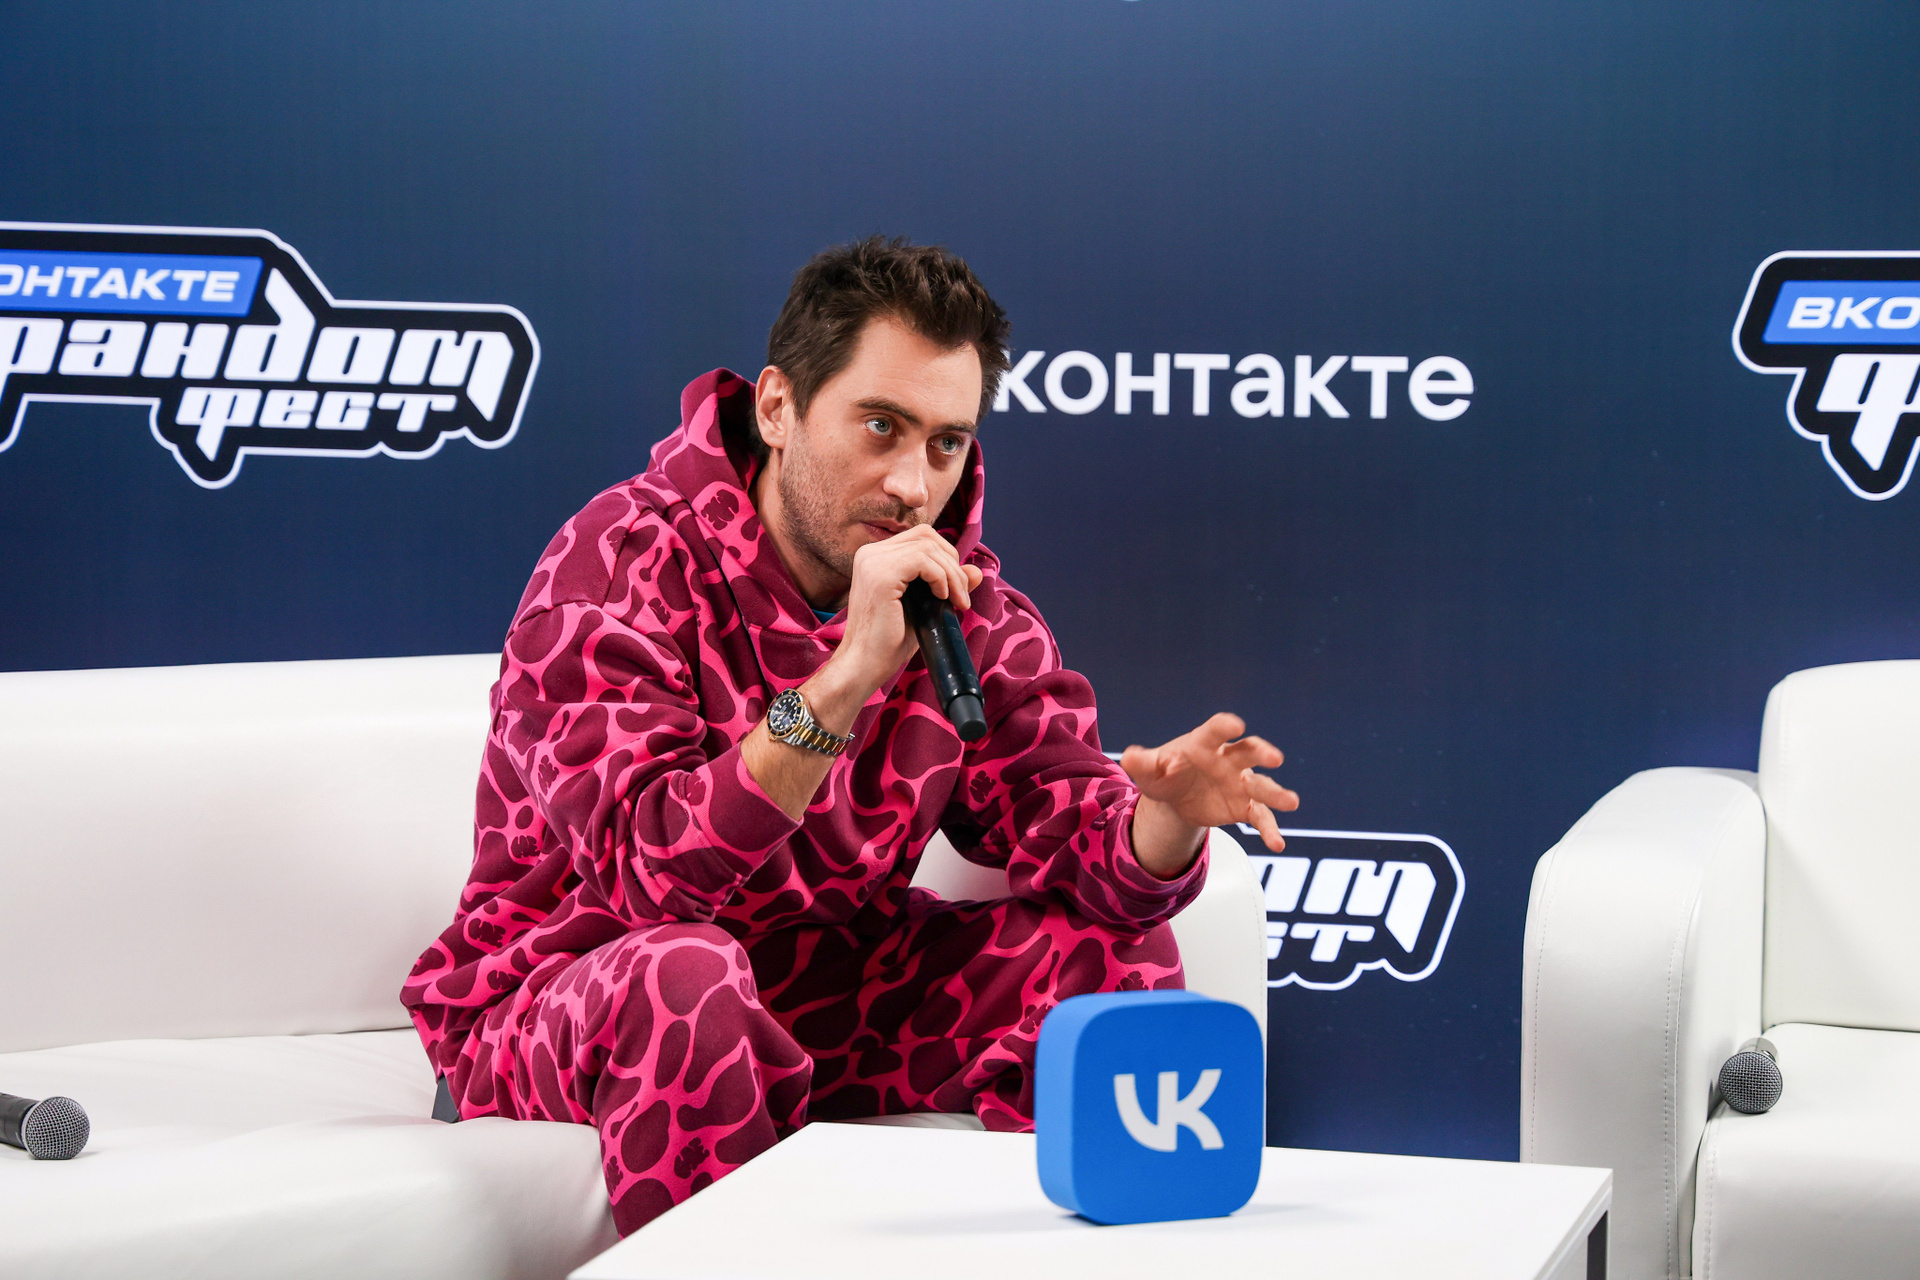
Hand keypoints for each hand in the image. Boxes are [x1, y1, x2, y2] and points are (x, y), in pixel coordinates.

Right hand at [823, 525, 982, 713]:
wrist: (863, 665)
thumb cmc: (888, 642)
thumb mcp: (925, 608)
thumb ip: (948, 585)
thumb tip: (976, 571)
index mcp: (875, 557)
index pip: (921, 537)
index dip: (946, 556)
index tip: (956, 588)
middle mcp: (870, 553)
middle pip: (927, 537)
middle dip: (953, 563)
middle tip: (961, 597)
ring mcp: (873, 561)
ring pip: (929, 547)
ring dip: (952, 574)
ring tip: (957, 602)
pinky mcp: (880, 574)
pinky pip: (923, 560)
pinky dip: (941, 578)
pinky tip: (942, 599)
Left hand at [1121, 713, 1299, 875]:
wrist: (1177, 796)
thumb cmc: (1165, 773)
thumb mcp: (1148, 770)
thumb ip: (1142, 763)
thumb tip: (1129, 758)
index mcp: (1205, 744)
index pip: (1216, 730)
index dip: (1226, 726)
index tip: (1235, 725)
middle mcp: (1228, 760)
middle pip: (1249, 751)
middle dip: (1263, 753)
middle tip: (1275, 758)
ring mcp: (1240, 783)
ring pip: (1262, 785)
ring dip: (1277, 793)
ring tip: (1291, 802)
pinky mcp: (1244, 807)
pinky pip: (1261, 817)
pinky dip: (1270, 829)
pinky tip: (1277, 844)